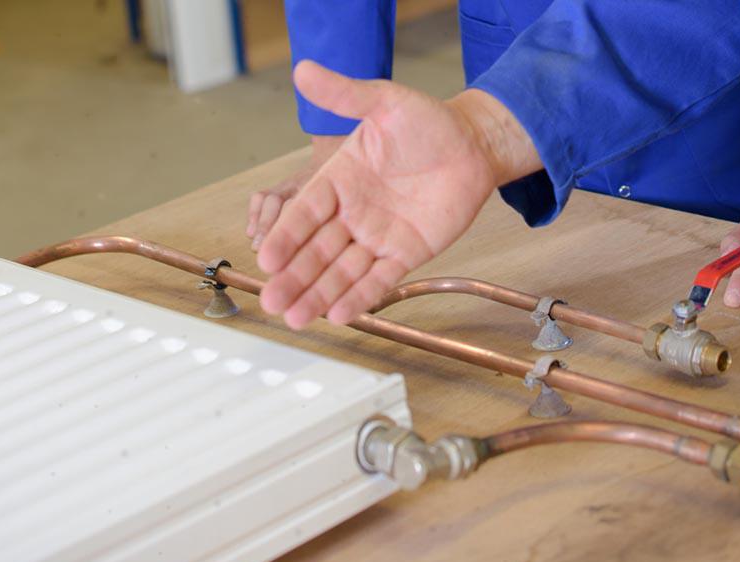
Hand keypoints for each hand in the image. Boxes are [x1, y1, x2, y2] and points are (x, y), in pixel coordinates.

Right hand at [257, 60, 540, 327]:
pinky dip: (359, 296)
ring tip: (293, 316)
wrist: (472, 145)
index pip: (305, 212)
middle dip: (293, 276)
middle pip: (316, 250)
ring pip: (341, 270)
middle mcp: (353, 212)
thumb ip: (345, 94)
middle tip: (270, 300)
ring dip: (317, 293)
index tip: (267, 257)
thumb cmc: (428, 122)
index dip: (286, 235)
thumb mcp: (384, 103)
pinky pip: (379, 278)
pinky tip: (337, 314)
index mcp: (340, 179)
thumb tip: (303, 69)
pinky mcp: (406, 252)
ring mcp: (378, 235)